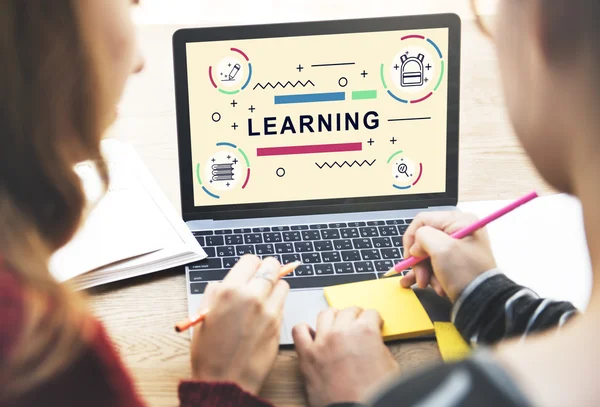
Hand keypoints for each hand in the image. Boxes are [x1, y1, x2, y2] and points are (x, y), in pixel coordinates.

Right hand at [190, 255, 288, 394]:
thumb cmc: (210, 352)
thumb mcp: (203, 315)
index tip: (249, 271)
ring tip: (264, 298)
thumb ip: (216, 293)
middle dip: (267, 270)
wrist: (225, 381)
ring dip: (275, 287)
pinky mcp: (279, 324)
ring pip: (283, 284)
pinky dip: (277, 304)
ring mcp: (269, 310)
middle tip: (262, 278)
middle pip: (272, 266)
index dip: (250, 265)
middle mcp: (252, 296)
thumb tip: (226, 282)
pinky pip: (283, 303)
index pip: (251, 260)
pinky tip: (265, 314)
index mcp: (229, 291)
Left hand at [293, 307, 398, 406]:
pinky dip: (304, 330)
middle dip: (355, 316)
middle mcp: (342, 331)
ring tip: (336, 325)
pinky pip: (299, 331)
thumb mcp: (390, 366)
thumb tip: (373, 343)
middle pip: (348, 311)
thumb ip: (379, 347)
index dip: (374, 320)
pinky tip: (312, 335)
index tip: (373, 324)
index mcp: (365, 332)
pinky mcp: (307, 354)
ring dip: (333, 317)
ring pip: (325, 314)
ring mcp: (322, 341)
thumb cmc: (373, 393)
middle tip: (357, 324)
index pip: (371, 313)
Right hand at [400, 211, 496, 300]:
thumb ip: (422, 237)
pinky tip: (428, 285)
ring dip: (424, 271)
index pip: (422, 220)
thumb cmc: (465, 273)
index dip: (411, 238)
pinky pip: (435, 264)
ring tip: (427, 284)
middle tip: (420, 276)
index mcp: (459, 221)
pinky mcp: (456, 263)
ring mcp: (457, 248)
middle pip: (424, 239)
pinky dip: (429, 275)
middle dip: (418, 260)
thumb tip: (416, 246)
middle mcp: (459, 231)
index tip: (410, 256)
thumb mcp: (441, 249)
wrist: (483, 302)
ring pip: (427, 254)